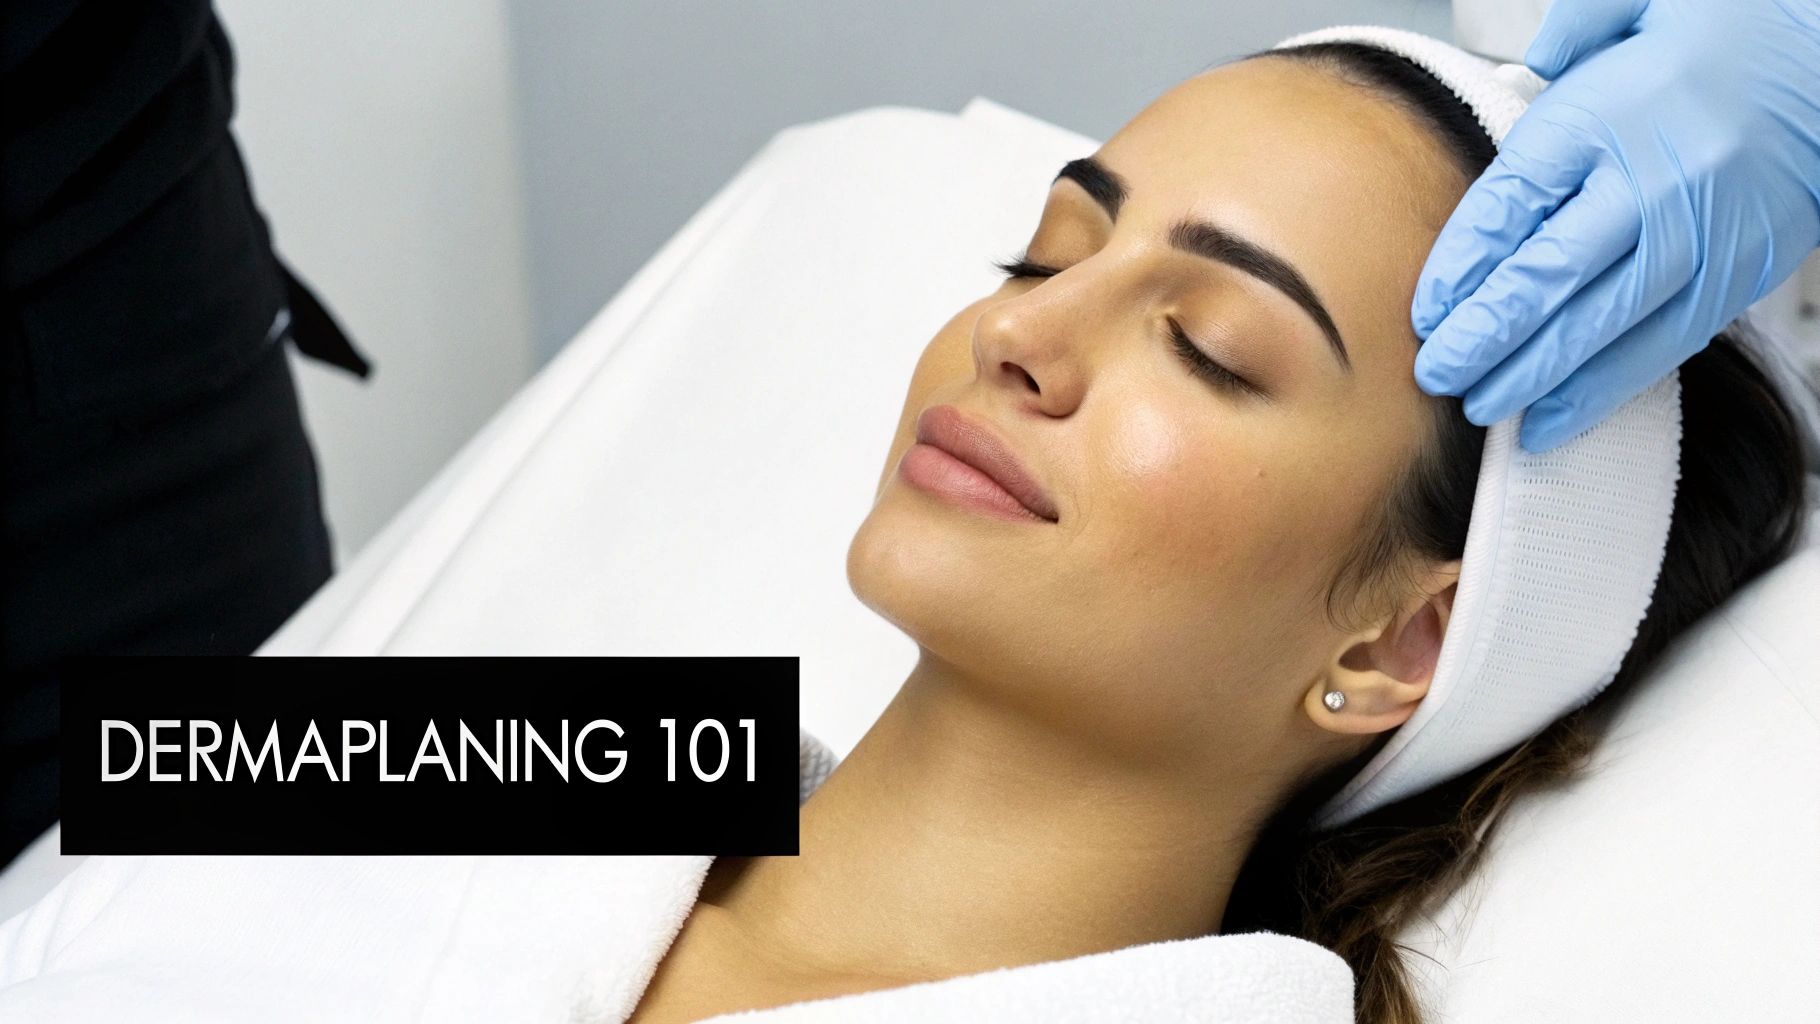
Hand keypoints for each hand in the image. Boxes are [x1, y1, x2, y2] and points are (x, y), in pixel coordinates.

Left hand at [1411, 0, 1819, 450]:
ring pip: (1597, 324)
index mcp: (1604, 116)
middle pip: (1545, 275)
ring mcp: (1696, 235)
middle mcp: (1649, 182)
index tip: (1424, 310)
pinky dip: (1598, 391)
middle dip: (1482, 336)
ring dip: (1530, 375)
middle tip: (1434, 374)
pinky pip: (1656, 346)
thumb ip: (1570, 35)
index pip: (1508, 205)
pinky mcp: (1734, 274)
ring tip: (1480, 405)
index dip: (1459, 267)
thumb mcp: (1638, 5)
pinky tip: (1551, 419)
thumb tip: (1525, 67)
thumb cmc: (1734, 30)